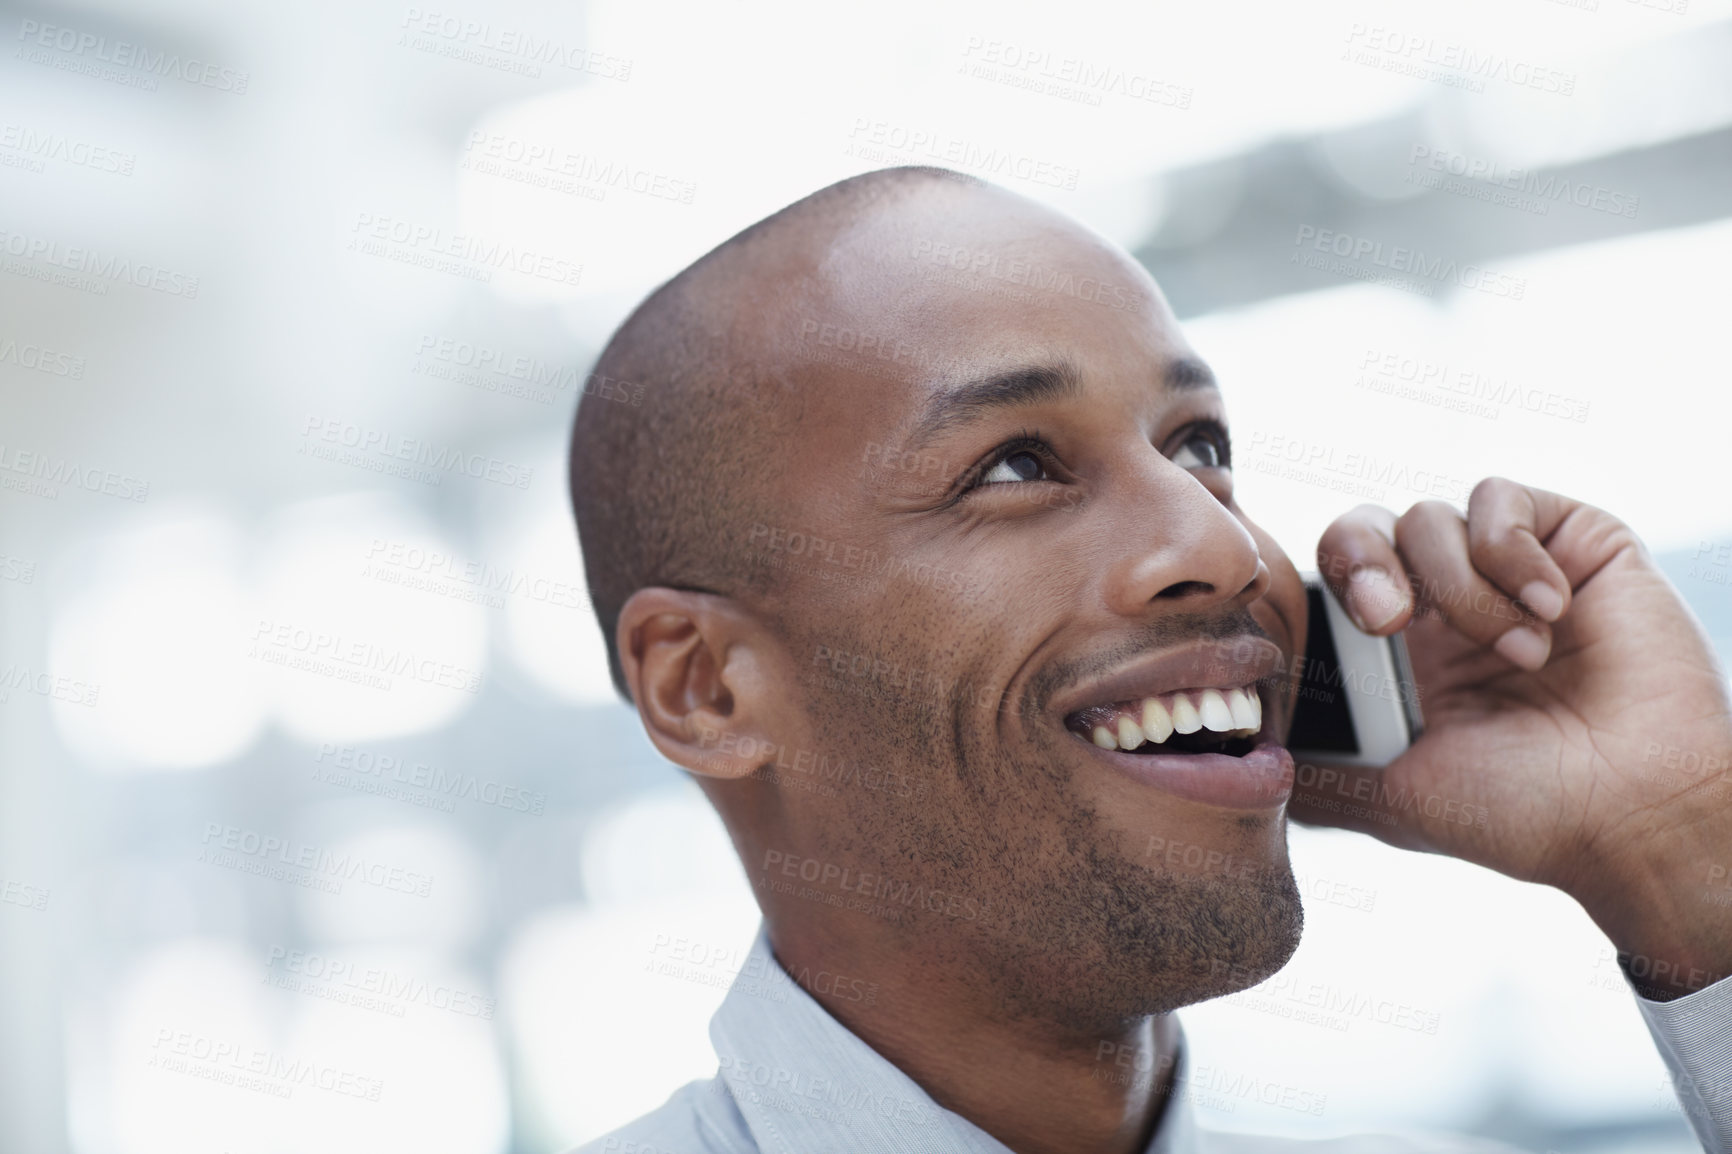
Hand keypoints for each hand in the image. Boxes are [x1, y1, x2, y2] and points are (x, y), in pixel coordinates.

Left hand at [1291, 478, 1731, 997]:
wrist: (1634, 816)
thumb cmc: (1522, 814)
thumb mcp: (1392, 798)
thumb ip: (1318, 774)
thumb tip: (1239, 764)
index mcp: (1398, 655)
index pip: (1330, 581)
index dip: (1324, 589)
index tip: (1348, 636)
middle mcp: (1445, 605)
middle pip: (1364, 530)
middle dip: (1365, 567)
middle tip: (1392, 622)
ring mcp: (1507, 570)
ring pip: (1429, 518)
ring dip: (1463, 587)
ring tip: (1519, 653)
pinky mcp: (1571, 541)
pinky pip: (1501, 500)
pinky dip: (1512, 552)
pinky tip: (1550, 613)